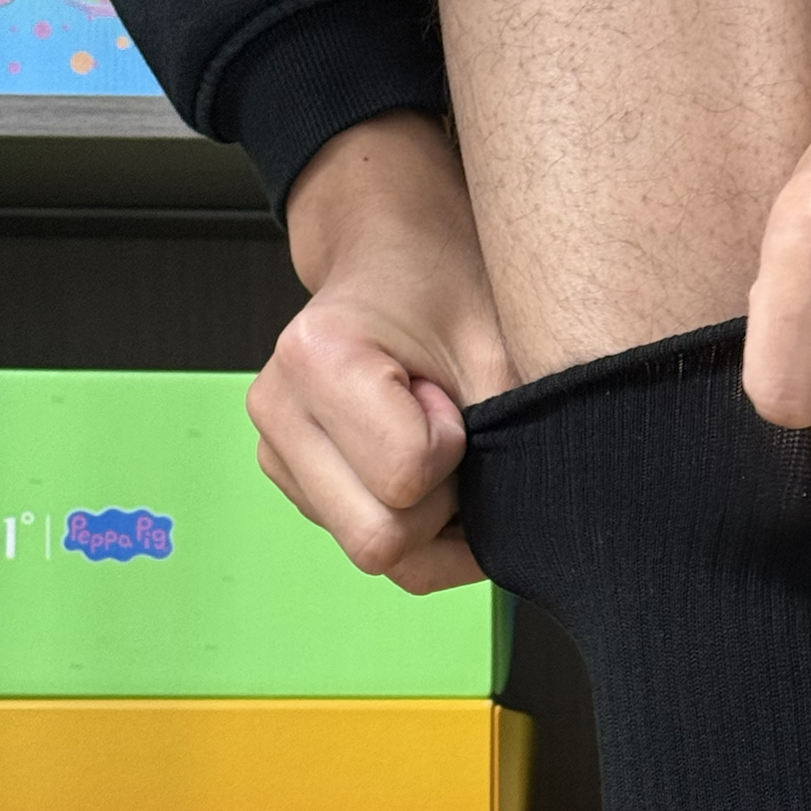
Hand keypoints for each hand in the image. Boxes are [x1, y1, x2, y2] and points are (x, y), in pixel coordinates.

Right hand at [247, 112, 514, 594]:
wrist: (397, 256)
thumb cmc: (447, 286)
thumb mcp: (500, 348)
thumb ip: (513, 436)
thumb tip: (535, 530)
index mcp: (318, 360)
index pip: (405, 481)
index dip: (454, 452)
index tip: (450, 395)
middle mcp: (278, 410)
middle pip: (378, 543)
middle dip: (439, 507)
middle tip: (450, 432)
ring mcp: (276, 451)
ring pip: (376, 554)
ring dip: (429, 518)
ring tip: (432, 441)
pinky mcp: (291, 478)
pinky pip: (371, 548)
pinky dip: (413, 524)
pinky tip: (418, 464)